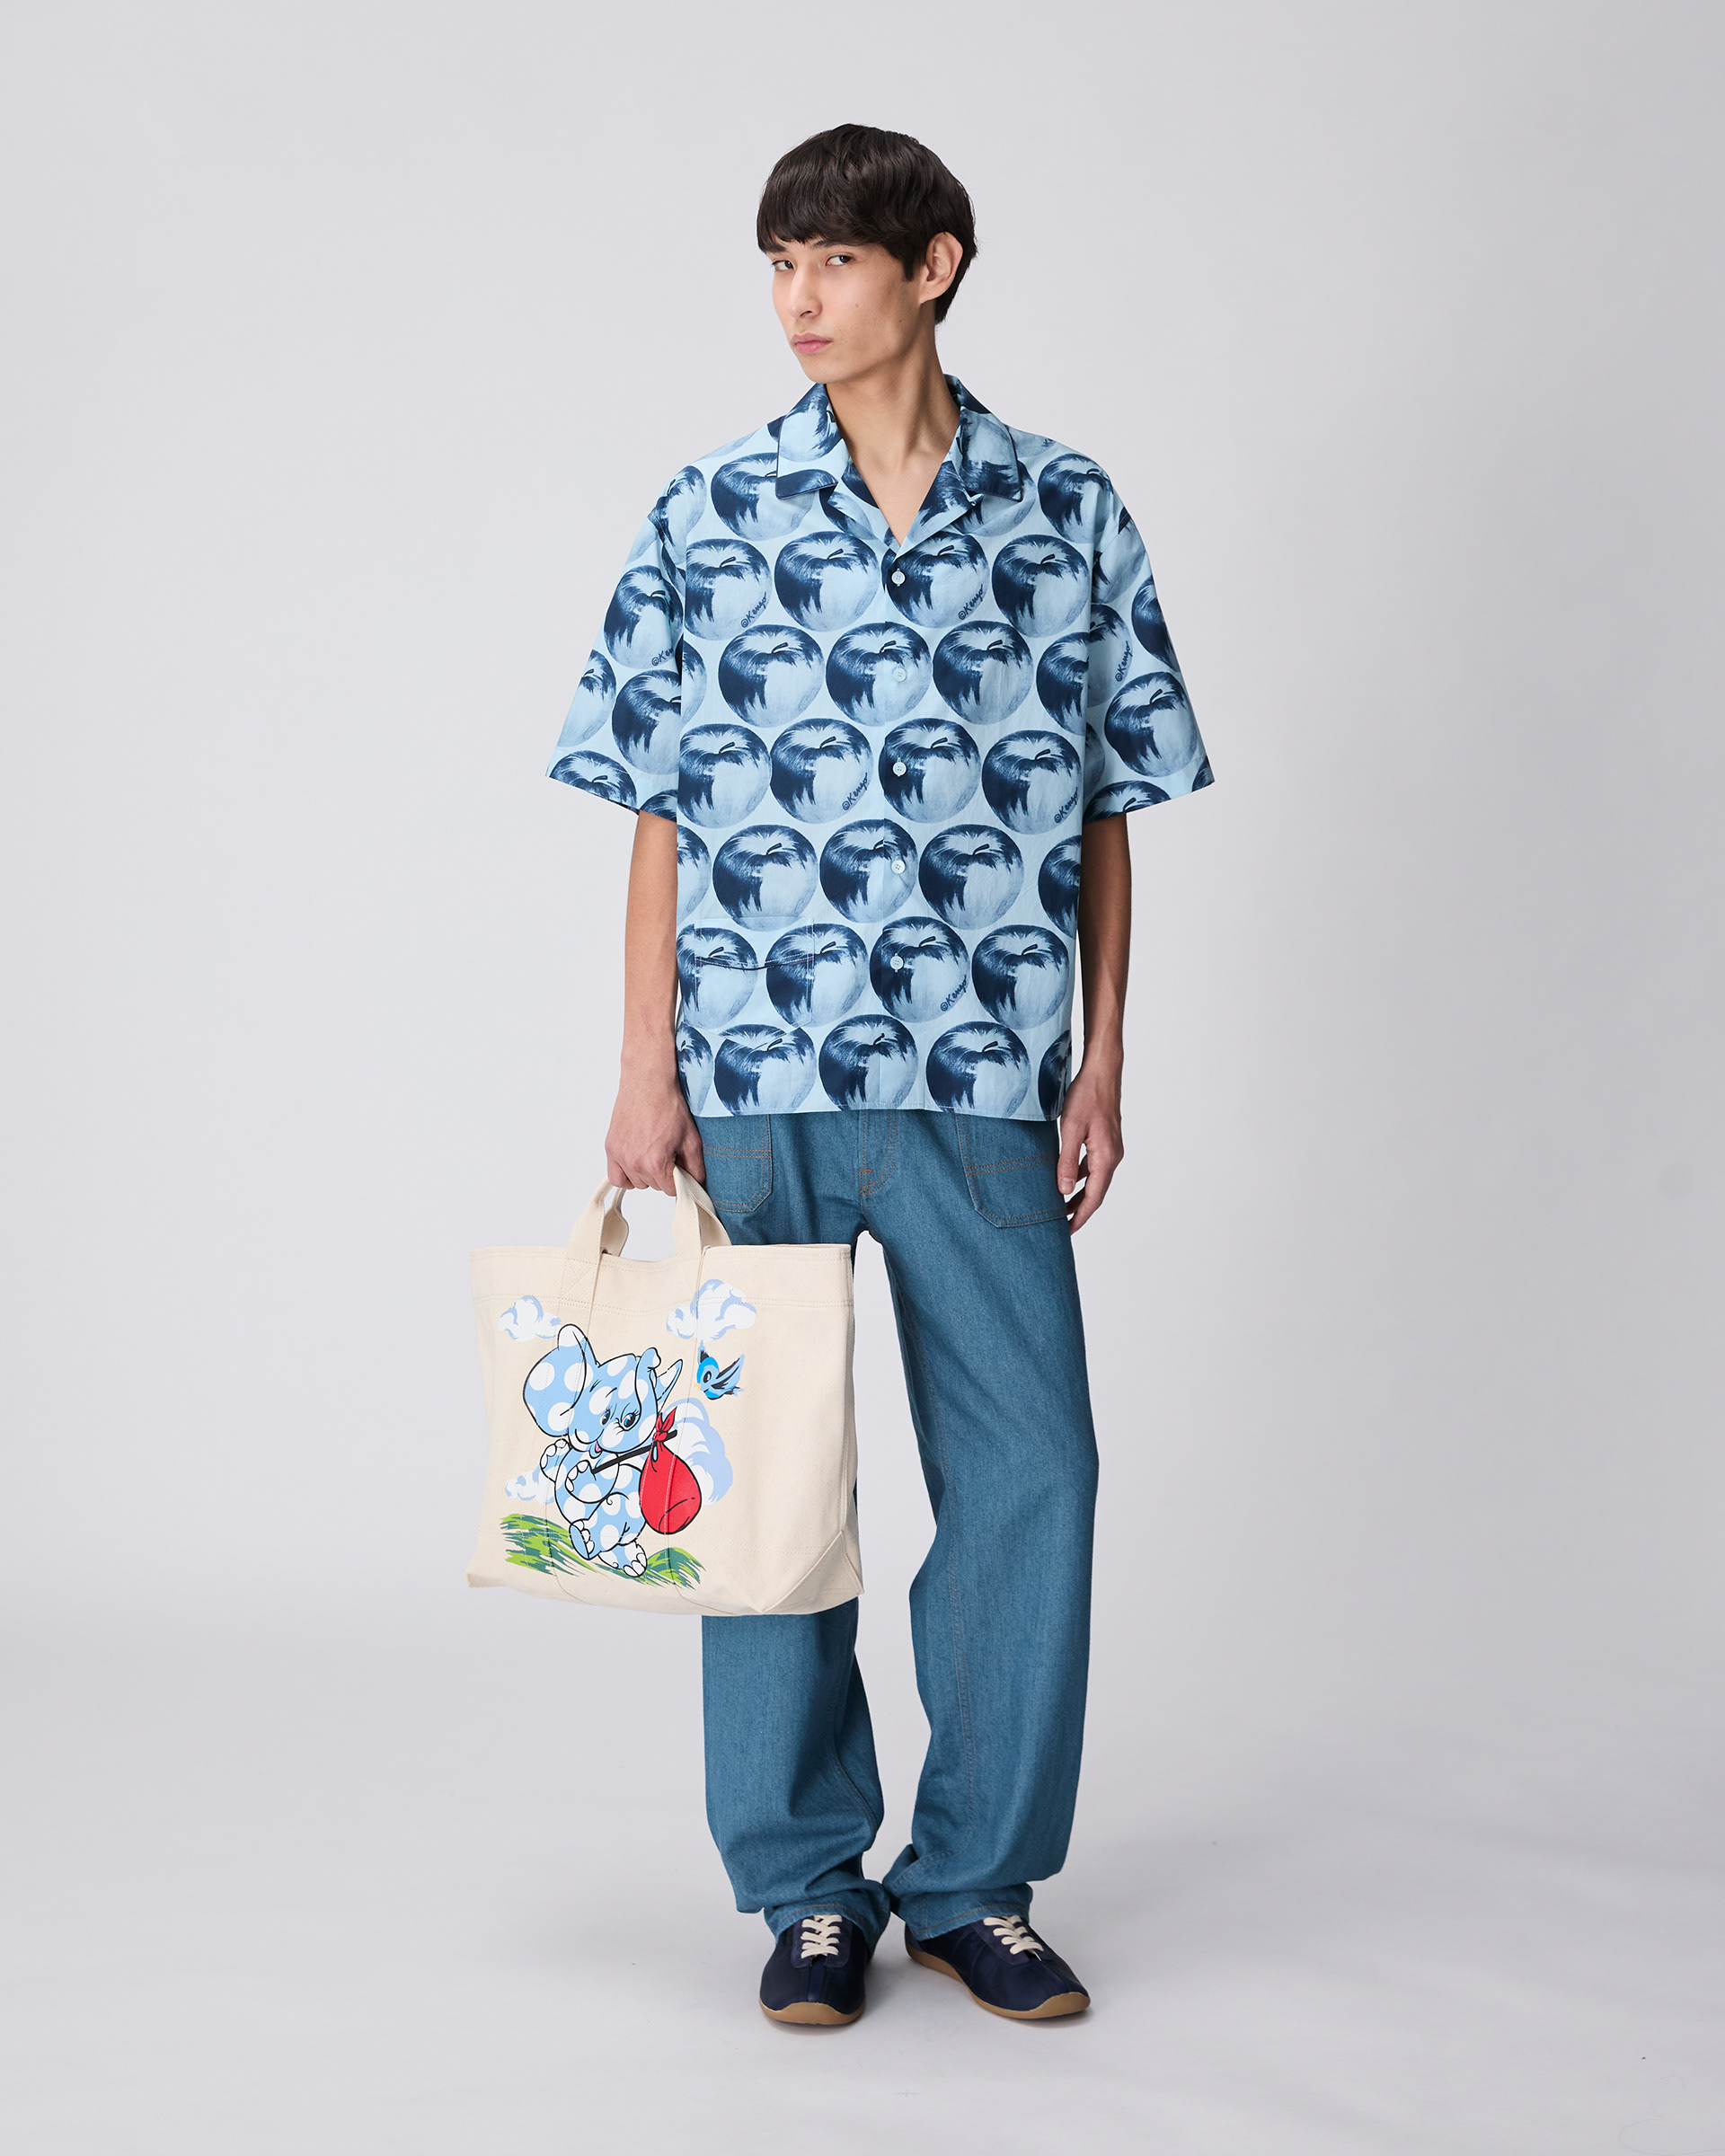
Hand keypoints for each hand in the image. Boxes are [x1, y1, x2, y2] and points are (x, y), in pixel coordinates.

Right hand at [604, 1071, 705, 1194]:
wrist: (648, 1082)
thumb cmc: (668, 1105)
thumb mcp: (691, 1139)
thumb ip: (695, 1167)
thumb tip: (696, 1183)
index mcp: (655, 1163)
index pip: (671, 1190)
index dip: (679, 1180)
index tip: (681, 1167)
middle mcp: (634, 1163)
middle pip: (654, 1187)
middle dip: (664, 1175)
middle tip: (669, 1153)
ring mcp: (620, 1156)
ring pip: (636, 1183)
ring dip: (646, 1174)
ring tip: (653, 1152)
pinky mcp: (611, 1148)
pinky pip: (616, 1177)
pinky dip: (626, 1175)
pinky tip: (637, 1164)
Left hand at [1056, 1054, 1123, 1232]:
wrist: (1102, 1071)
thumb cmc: (1087, 1096)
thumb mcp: (1071, 1129)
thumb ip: (1067, 1162)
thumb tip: (1063, 1191)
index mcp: (1106, 1158)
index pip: (1093, 1198)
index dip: (1080, 1217)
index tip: (1066, 1232)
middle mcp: (1113, 1157)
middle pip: (1096, 1192)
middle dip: (1079, 1210)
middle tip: (1062, 1226)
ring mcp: (1111, 1148)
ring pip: (1095, 1180)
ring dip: (1080, 1195)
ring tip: (1061, 1207)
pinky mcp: (1106, 1140)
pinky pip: (1093, 1166)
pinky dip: (1081, 1177)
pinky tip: (1067, 1179)